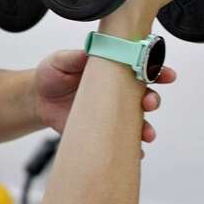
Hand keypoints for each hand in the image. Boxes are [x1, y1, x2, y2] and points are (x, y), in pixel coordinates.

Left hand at [33, 50, 176, 142]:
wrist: (37, 98)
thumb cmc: (53, 74)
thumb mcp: (61, 60)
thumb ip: (75, 56)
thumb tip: (90, 51)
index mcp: (112, 70)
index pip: (140, 68)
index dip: (156, 70)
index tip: (166, 74)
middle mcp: (117, 92)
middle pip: (144, 96)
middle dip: (153, 99)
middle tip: (149, 102)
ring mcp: (111, 113)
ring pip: (137, 121)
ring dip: (147, 127)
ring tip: (147, 133)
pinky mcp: (101, 130)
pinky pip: (120, 141)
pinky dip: (131, 148)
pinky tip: (136, 152)